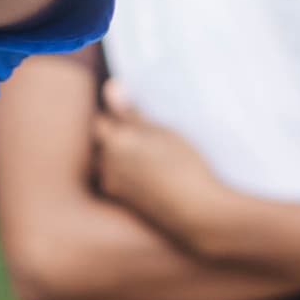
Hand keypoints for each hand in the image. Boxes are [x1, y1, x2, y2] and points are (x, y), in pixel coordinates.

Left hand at [88, 83, 233, 247]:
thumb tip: (110, 86)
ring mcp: (114, 187)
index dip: (115, 118)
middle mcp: (107, 166)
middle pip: (101, 145)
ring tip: (149, 160)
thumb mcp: (162, 132)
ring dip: (119, 160)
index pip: (100, 121)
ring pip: (107, 165)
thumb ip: (130, 112)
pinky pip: (118, 183)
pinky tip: (150, 178)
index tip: (132, 118)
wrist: (199, 213)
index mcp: (115, 142)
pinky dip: (127, 178)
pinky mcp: (124, 204)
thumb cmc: (184, 166)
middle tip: (143, 139)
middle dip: (114, 139)